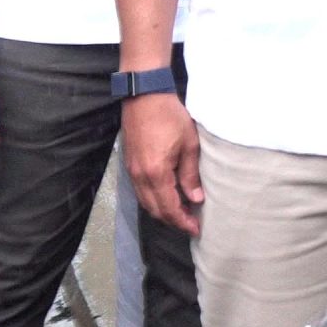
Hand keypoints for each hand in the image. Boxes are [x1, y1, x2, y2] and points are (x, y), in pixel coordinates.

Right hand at [123, 94, 203, 234]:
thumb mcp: (189, 145)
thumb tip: (196, 199)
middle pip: (155, 210)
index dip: (183, 222)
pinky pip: (140, 192)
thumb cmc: (170, 117)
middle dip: (173, 220)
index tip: (196, 229)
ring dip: (162, 211)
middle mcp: (140, 177)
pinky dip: (154, 199)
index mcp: (156, 173)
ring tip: (182, 212)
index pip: (169, 208)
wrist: (145, 97)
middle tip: (191, 223)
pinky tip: (167, 196)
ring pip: (146, 202)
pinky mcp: (130, 165)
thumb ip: (190, 175)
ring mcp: (132, 172)